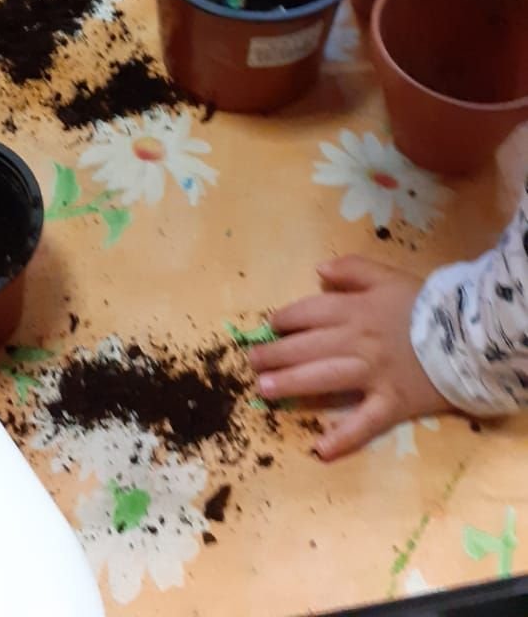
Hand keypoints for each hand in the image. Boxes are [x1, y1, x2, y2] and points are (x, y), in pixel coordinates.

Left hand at [248, 255, 455, 459]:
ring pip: (323, 379)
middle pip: (307, 347)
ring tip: (264, 391)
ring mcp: (372, 375)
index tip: (270, 328)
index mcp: (354, 309)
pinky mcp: (390, 403)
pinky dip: (343, 438)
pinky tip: (320, 449)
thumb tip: (318, 271)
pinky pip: (364, 423)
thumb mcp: (386, 274)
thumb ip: (352, 269)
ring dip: (291, 385)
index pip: (308, 313)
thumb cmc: (423, 304)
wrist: (466, 336)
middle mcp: (356, 341)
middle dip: (275, 355)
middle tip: (252, 364)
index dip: (284, 320)